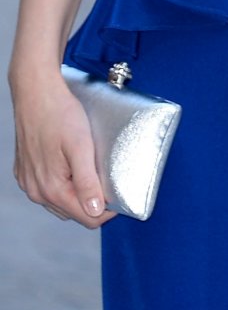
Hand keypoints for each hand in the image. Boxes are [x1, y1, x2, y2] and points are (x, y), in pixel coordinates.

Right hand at [11, 68, 113, 226]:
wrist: (35, 92)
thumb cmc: (58, 113)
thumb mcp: (80, 146)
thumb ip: (87, 181)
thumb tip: (95, 211)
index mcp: (51, 188)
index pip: (86, 218)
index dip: (107, 211)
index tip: (119, 196)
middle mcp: (36, 191)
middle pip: (72, 212)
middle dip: (93, 203)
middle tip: (109, 182)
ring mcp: (28, 182)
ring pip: (59, 202)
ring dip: (77, 195)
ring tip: (93, 174)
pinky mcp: (25, 172)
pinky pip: (47, 189)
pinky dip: (63, 185)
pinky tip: (72, 169)